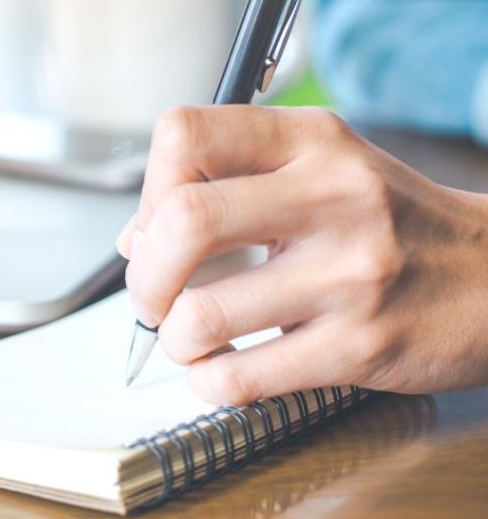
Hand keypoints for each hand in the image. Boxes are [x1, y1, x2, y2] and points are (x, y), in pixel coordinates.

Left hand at [116, 105, 487, 405]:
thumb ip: (223, 184)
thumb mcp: (315, 169)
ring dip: (174, 338)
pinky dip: (210, 382)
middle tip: (150, 297)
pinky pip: (244, 376)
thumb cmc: (386, 221)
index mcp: (310, 140)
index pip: (184, 136)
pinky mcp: (363, 346)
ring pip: (203, 312)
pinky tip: (221, 370)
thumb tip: (133, 240)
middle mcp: (332, 195)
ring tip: (188, 337)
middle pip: (183, 220)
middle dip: (143, 274)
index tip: (151, 227)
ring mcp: (351, 273)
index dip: (145, 188)